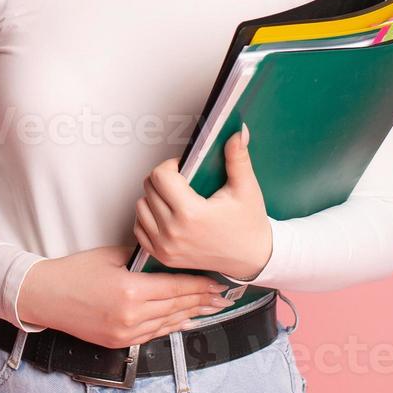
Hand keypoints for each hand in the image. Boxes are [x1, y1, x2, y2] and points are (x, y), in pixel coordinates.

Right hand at [14, 245, 239, 347]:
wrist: (45, 296)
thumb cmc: (73, 272)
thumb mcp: (110, 255)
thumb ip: (140, 256)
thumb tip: (163, 253)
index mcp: (131, 290)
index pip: (176, 288)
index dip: (201, 286)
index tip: (218, 282)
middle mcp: (131, 315)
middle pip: (177, 307)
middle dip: (203, 301)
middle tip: (224, 296)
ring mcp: (126, 332)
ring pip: (168, 322)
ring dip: (192, 315)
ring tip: (211, 309)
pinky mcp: (119, 341)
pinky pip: (153, 334)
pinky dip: (171, 326)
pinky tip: (184, 321)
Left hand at [133, 122, 273, 280]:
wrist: (252, 259)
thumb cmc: (249, 224)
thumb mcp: (246, 188)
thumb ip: (238, 158)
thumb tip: (238, 132)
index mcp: (191, 214)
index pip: (160, 175)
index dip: (171, 165)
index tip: (184, 169)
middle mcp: (174, 232)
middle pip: (148, 188)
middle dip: (163, 178)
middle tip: (183, 182)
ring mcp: (166, 247)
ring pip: (141, 206)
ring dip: (154, 197)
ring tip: (175, 198)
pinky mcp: (163, 256)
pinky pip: (139, 228)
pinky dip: (148, 217)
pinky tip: (166, 214)